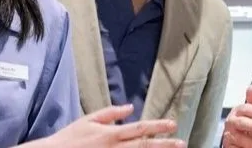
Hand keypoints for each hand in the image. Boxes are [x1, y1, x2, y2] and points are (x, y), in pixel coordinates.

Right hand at [26, 105, 182, 147]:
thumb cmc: (70, 137)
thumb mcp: (89, 119)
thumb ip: (111, 113)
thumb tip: (129, 108)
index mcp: (111, 134)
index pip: (140, 129)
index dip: (157, 126)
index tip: (172, 124)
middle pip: (145, 146)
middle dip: (164, 144)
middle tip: (181, 143)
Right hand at [221, 85, 251, 147]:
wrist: (236, 139)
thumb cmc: (246, 123)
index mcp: (237, 112)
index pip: (244, 109)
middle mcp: (231, 123)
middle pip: (240, 122)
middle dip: (250, 125)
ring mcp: (229, 135)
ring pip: (237, 138)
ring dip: (249, 142)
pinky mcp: (228, 146)